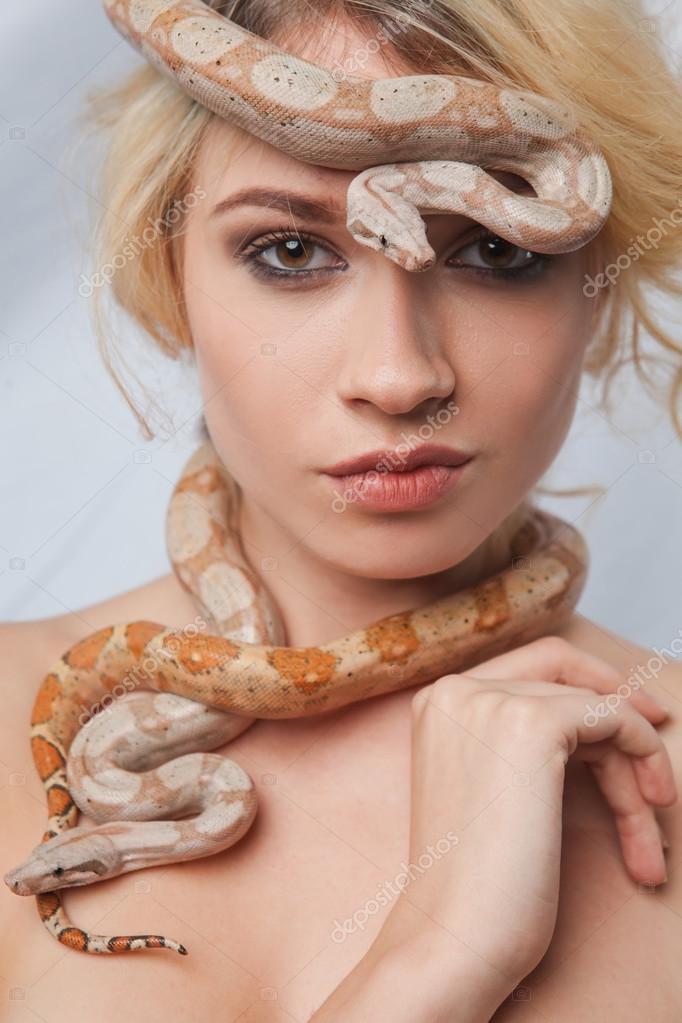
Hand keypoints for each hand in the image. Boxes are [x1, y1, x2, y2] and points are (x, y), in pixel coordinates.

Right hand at [389, 636, 675, 991]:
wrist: (454, 936)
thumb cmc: (474, 884)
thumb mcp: (488, 790)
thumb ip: (516, 742)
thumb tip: (598, 717)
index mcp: (437, 703)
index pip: (530, 666)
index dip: (589, 683)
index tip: (636, 717)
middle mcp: (457, 690)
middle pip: (566, 683)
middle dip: (620, 725)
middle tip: (657, 776)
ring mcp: (491, 702)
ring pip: (595, 706)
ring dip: (634, 768)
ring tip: (647, 839)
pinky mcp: (532, 724)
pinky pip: (614, 718)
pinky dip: (644, 755)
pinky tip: (649, 810)